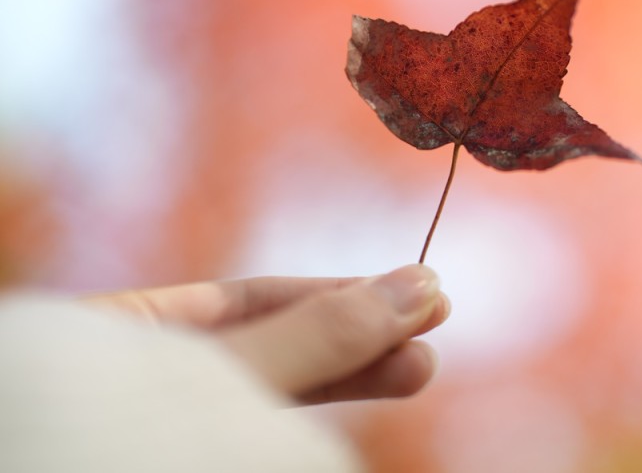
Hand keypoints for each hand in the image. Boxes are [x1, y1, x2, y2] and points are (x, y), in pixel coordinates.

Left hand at [84, 264, 448, 404]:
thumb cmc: (108, 438)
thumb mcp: (225, 369)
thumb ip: (316, 336)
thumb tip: (417, 285)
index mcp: (122, 333)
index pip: (252, 299)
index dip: (339, 291)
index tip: (416, 287)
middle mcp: (150, 378)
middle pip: (276, 346)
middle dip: (360, 336)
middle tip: (436, 323)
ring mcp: (171, 424)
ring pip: (277, 394)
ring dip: (355, 379)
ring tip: (422, 367)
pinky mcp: (197, 453)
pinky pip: (260, 428)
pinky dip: (313, 418)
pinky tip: (359, 400)